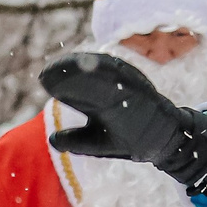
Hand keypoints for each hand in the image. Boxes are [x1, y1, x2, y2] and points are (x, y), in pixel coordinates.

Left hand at [41, 53, 206, 194]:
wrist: (163, 140)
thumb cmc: (128, 139)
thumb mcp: (98, 142)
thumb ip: (77, 141)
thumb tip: (52, 141)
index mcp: (100, 97)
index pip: (76, 85)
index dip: (60, 81)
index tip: (43, 79)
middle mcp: (113, 87)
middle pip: (86, 74)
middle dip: (67, 71)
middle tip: (47, 72)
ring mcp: (127, 85)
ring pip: (103, 71)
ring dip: (84, 67)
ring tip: (64, 67)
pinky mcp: (141, 87)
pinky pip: (124, 75)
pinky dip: (108, 69)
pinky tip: (91, 63)